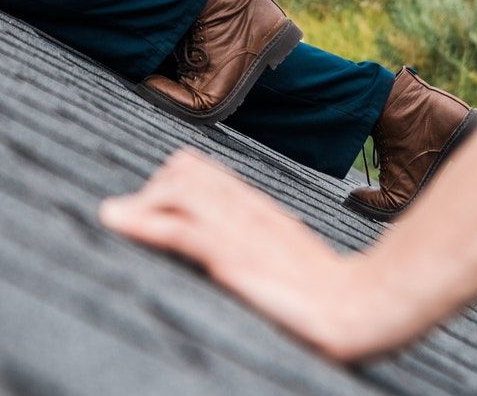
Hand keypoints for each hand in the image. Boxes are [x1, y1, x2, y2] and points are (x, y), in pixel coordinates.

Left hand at [99, 148, 427, 362]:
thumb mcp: (286, 259)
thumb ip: (253, 244)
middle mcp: (246, 212)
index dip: (166, 181)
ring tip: (113, 218)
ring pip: (178, 192)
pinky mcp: (236, 260)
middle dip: (149, 191)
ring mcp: (240, 233)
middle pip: (184, 172)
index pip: (199, 170)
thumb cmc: (329, 291)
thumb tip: (220, 253)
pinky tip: (121, 223)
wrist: (363, 307)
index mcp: (256, 211)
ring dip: (140, 204)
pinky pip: (183, 230)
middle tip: (126, 218)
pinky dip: (145, 223)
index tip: (145, 207)